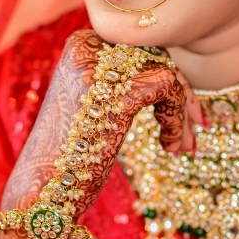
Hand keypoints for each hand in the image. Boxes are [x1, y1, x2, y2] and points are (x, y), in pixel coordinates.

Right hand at [0, 30, 200, 238]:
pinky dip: (176, 120)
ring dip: (182, 113)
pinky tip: (170, 147)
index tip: (184, 110)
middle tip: (195, 128)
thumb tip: (166, 77)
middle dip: (181, 94)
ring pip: (167, 71)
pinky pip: (170, 89)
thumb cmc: (69, 157)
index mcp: (80, 46)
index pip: (138, 47)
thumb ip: (117, 85)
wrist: (43, 192)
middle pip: (156, 55)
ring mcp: (104, 66)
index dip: (166, 76)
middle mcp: (88, 46)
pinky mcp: (121, 92)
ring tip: (184, 146)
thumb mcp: (91, 108)